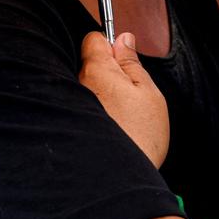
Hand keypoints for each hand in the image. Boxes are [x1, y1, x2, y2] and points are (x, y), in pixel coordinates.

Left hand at [79, 32, 169, 166]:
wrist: (122, 178)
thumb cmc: (140, 136)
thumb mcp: (148, 93)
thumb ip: (132, 62)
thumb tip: (124, 39)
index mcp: (97, 71)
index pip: (93, 40)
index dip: (111, 46)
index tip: (124, 59)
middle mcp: (77, 86)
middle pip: (90, 65)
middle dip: (108, 73)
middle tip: (130, 94)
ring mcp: (70, 105)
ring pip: (87, 88)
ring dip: (102, 95)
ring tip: (122, 117)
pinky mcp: (69, 124)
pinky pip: (83, 108)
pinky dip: (96, 113)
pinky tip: (112, 128)